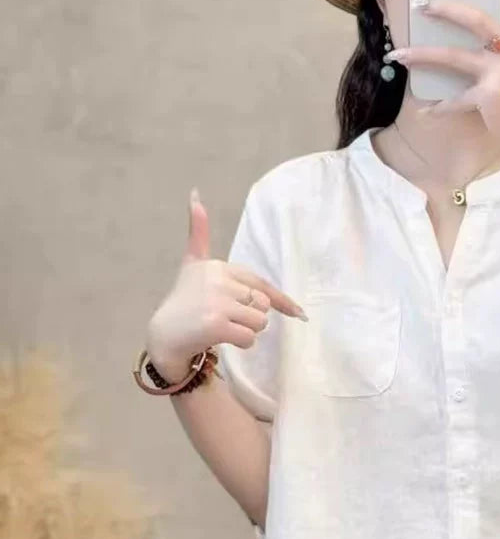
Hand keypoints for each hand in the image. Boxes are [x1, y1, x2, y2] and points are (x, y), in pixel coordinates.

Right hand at [146, 189, 305, 381]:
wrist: (162, 335)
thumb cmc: (183, 300)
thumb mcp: (192, 263)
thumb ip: (198, 233)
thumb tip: (195, 193)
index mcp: (218, 266)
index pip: (260, 283)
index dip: (280, 299)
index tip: (298, 312)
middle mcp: (219, 280)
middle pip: (262, 304)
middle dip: (252, 316)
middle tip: (228, 319)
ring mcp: (218, 302)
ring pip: (259, 322)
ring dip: (247, 331)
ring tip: (223, 328)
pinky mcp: (217, 324)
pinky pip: (249, 338)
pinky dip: (241, 344)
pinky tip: (221, 339)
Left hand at [385, 0, 499, 155]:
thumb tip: (464, 45)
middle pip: (475, 19)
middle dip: (445, 9)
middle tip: (421, 4)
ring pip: (453, 58)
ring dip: (422, 56)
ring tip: (400, 55)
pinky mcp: (489, 96)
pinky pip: (455, 99)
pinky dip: (439, 107)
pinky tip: (426, 110)